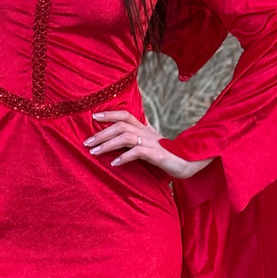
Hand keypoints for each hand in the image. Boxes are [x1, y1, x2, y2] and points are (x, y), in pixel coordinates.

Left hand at [84, 111, 211, 179]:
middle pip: (121, 125)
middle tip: (86, 142)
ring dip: (107, 144)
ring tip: (94, 152)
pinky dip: (123, 157)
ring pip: (125, 137)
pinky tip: (113, 164)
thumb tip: (120, 138)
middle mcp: (147, 132)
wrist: (190, 164)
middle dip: (101, 133)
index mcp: (145, 128)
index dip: (110, 113)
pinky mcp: (157, 155)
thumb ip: (137, 139)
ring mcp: (152, 142)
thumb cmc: (168, 156)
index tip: (93, 116)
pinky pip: (137, 152)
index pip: (125, 114)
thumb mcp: (151, 144)